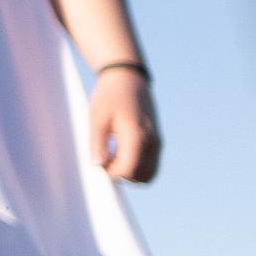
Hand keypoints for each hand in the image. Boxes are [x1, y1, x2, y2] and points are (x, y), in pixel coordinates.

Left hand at [86, 68, 160, 184]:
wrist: (128, 78)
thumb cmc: (110, 95)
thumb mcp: (97, 117)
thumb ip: (97, 144)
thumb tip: (98, 166)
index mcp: (137, 135)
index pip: (129, 170)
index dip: (112, 172)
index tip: (100, 160)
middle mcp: (152, 141)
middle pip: (142, 177)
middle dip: (123, 175)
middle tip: (106, 159)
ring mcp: (157, 142)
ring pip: (149, 174)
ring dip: (131, 172)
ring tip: (114, 156)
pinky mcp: (157, 141)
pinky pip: (151, 164)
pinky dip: (138, 166)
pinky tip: (121, 152)